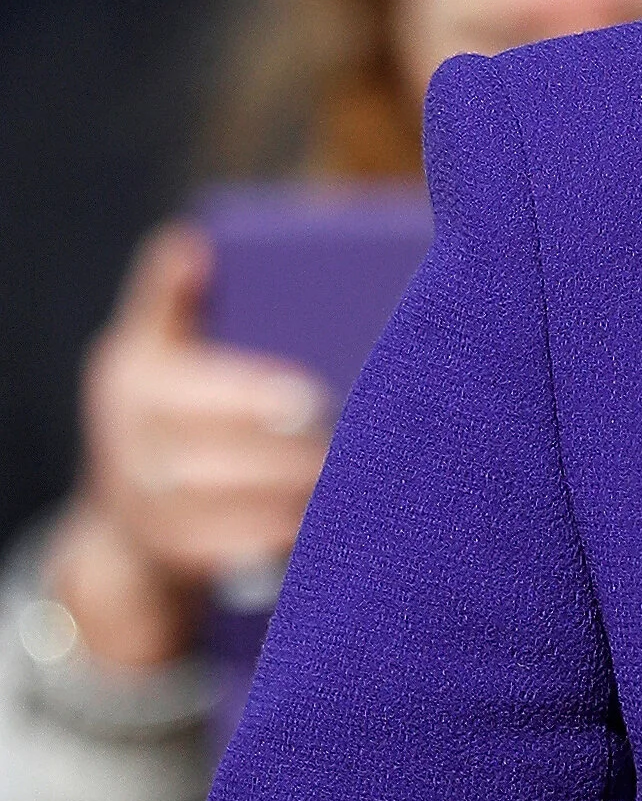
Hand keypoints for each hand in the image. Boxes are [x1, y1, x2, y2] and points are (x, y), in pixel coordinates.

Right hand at [46, 225, 331, 669]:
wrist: (124, 526)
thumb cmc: (164, 414)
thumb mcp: (149, 350)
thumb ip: (171, 299)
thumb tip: (193, 242)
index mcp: (130, 382)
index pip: (195, 389)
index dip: (255, 397)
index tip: (314, 396)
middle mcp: (127, 447)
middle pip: (214, 455)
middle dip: (290, 454)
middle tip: (359, 445)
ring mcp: (145, 509)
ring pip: (227, 507)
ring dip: (294, 498)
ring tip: (356, 484)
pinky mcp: (171, 558)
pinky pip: (231, 555)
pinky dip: (280, 543)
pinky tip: (328, 530)